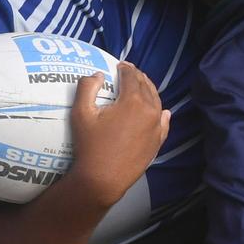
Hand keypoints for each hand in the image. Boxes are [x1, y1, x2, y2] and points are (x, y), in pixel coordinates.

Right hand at [71, 62, 169, 207]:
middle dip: (137, 76)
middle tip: (129, 72)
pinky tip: (161, 111)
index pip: (131, 76)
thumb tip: (97, 74)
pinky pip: (163, 122)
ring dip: (148, 91)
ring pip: (156, 101)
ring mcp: (156, 127)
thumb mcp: (81, 113)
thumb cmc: (90, 145)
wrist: (103, 179)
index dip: (125, 68)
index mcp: (132, 101)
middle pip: (146, 86)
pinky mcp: (157, 142)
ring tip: (140, 86)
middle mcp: (150, 111)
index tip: (120, 65)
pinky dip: (160, 112)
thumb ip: (87, 87)